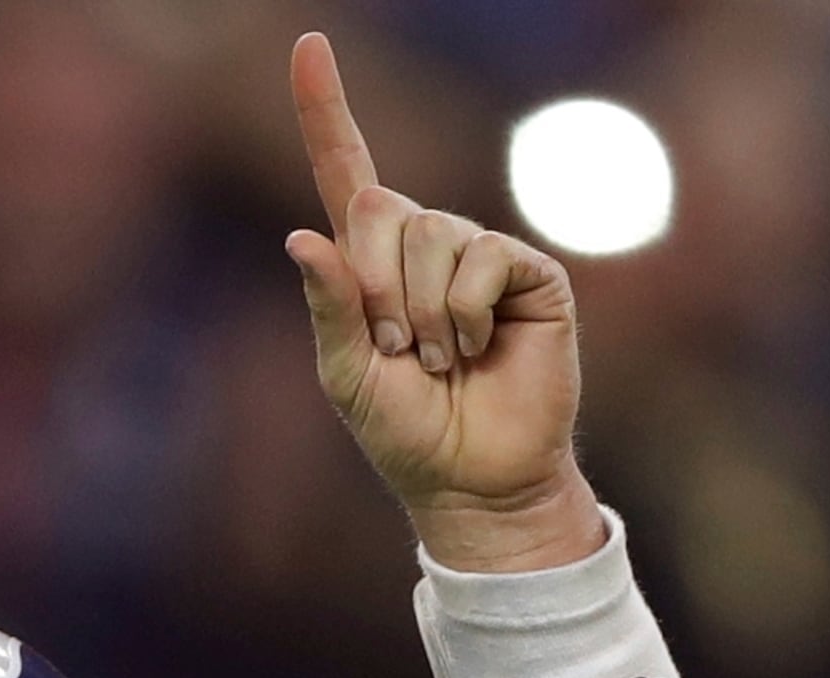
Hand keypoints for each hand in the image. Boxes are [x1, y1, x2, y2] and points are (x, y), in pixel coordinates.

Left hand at [284, 32, 601, 571]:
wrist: (474, 480)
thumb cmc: (406, 432)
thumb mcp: (347, 374)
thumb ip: (329, 306)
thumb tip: (302, 235)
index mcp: (372, 260)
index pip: (346, 170)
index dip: (325, 110)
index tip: (308, 44)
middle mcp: (427, 242)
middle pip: (378, 208)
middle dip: (375, 286)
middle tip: (400, 350)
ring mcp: (480, 253)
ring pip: (431, 234)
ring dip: (422, 311)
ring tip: (440, 359)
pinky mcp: (527, 272)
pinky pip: (481, 257)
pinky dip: (465, 310)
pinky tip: (476, 348)